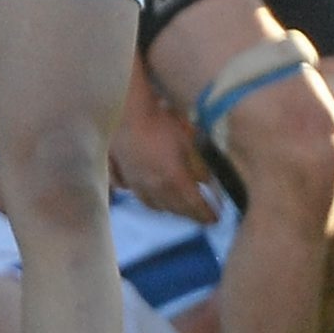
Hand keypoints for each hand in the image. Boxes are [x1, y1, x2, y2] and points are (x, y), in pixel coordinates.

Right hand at [110, 80, 216, 224]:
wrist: (124, 113)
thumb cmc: (161, 122)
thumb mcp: (189, 140)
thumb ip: (198, 165)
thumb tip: (206, 182)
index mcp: (174, 180)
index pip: (194, 204)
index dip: (206, 214)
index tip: (214, 220)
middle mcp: (155, 189)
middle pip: (174, 209)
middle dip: (188, 214)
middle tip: (198, 214)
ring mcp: (135, 184)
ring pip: (153, 205)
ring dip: (167, 208)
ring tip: (175, 207)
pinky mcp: (119, 175)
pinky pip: (132, 193)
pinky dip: (143, 196)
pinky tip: (145, 193)